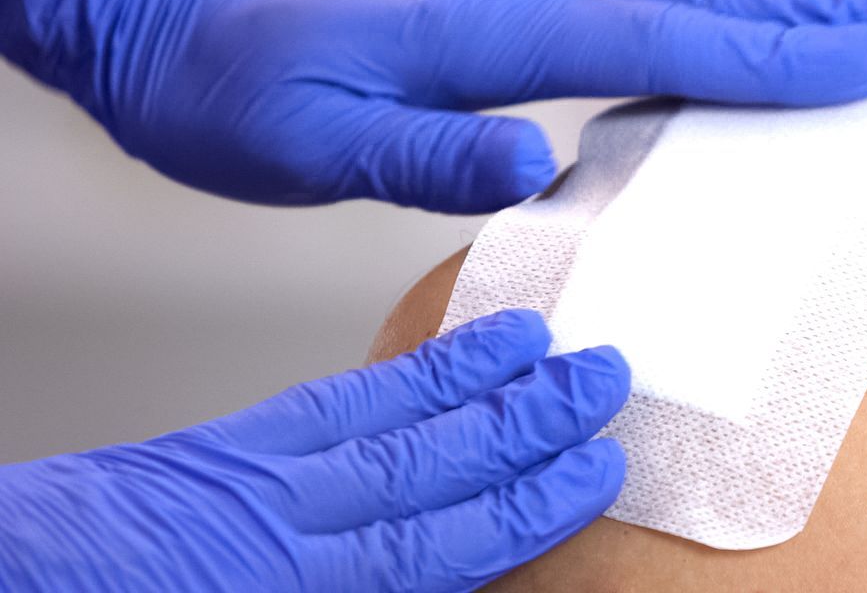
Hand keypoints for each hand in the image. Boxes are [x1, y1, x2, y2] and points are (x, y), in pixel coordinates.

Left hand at [0, 310, 628, 592]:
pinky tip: (432, 362)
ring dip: (473, 381)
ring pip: (384, 419)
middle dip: (526, 422)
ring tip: (542, 340)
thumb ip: (357, 582)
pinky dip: (390, 376)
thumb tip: (446, 571)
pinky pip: (323, 403)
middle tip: (602, 376)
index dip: (529, 505)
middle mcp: (283, 524)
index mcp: (291, 585)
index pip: (440, 543)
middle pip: (429, 465)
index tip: (595, 472)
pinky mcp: (222, 449)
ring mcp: (253, 476)